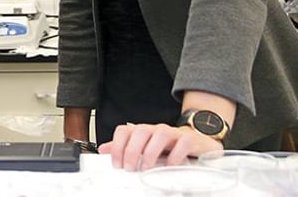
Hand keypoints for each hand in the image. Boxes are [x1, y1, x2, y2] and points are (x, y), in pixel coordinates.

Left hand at [98, 123, 222, 170]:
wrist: (194, 140)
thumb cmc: (167, 145)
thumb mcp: (144, 147)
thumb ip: (124, 147)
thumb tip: (103, 149)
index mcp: (142, 131)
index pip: (124, 131)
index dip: (117, 146)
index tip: (117, 164)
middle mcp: (155, 129)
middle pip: (140, 132)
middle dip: (132, 150)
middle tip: (130, 168)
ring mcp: (173, 133)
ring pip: (160, 134)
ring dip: (151, 152)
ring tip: (146, 167)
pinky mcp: (189, 140)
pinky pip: (182, 143)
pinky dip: (175, 155)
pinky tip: (170, 166)